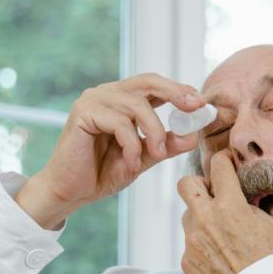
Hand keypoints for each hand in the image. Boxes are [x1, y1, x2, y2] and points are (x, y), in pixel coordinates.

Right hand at [16, 73, 206, 228]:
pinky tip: (131, 163)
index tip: (202, 104)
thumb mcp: (144, 158)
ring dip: (153, 132)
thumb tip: (193, 134)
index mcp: (122, 100)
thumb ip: (166, 145)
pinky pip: (120, 122)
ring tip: (156, 155)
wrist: (71, 192)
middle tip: (194, 109)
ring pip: (137, 105)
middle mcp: (107, 94)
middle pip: (147, 81)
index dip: (179, 90)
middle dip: (175, 93)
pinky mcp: (83, 113)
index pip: (154, 85)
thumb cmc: (102, 173)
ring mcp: (93, 100)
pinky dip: (132, 145)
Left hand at [178, 150, 272, 273]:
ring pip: (188, 217)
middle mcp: (205, 221)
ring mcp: (193, 242)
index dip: (223, 161)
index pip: (218, 168)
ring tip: (222, 235)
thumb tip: (241, 202)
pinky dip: (202, 246)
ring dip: (201, 218)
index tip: (224, 162)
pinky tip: (219, 257)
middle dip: (199, 184)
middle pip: (186, 184)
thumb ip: (250, 209)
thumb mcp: (272, 227)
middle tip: (213, 194)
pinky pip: (190, 244)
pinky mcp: (187, 262)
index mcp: (230, 208)